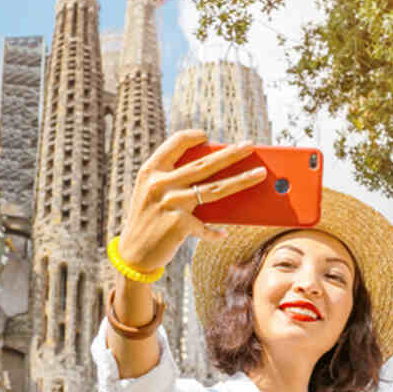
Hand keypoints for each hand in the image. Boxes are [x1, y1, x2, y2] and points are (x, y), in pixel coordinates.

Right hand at [117, 129, 266, 271]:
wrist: (133, 255)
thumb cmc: (148, 221)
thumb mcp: (152, 194)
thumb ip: (173, 180)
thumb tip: (214, 173)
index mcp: (151, 171)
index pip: (175, 143)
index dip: (193, 137)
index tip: (207, 136)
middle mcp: (160, 184)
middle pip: (204, 164)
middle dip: (231, 153)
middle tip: (250, 145)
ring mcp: (170, 203)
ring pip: (215, 189)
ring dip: (241, 180)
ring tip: (259, 174)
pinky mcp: (178, 224)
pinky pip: (207, 227)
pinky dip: (215, 232)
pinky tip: (224, 234)